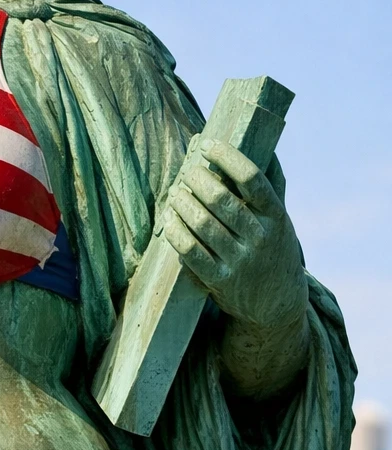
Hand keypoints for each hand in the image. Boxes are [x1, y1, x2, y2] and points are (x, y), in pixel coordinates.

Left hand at [162, 136, 308, 334]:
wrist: (278, 304)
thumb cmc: (274, 249)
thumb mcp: (281, 219)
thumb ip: (271, 185)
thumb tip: (263, 144)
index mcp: (276, 216)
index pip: (251, 178)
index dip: (227, 157)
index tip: (207, 145)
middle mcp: (260, 237)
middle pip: (220, 199)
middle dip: (196, 180)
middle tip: (187, 173)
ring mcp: (239, 260)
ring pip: (201, 223)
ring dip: (181, 203)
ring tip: (174, 193)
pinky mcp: (220, 280)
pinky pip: (190, 251)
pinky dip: (175, 232)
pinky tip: (168, 220)